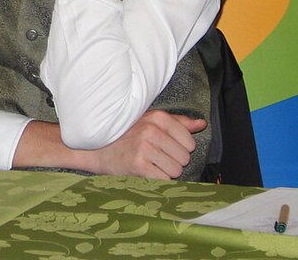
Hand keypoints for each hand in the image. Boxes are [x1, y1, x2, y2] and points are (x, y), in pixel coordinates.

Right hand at [83, 111, 204, 179]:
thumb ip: (178, 123)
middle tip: (155, 158)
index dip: (181, 149)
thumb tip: (202, 124)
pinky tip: (145, 173)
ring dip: (166, 172)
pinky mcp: (138, 165)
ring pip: (176, 170)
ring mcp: (144, 148)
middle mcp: (151, 130)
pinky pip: (164, 180)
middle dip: (173, 162)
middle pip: (184, 157)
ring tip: (150, 165)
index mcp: (157, 117)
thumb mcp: (150, 122)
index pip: (189, 141)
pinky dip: (157, 181)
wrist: (96, 150)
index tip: (166, 148)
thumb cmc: (127, 137)